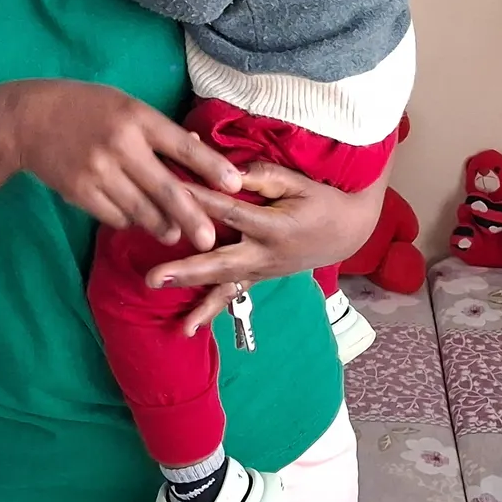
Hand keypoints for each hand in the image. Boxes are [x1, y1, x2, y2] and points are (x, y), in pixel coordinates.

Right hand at [5, 80, 241, 248]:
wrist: (29, 119)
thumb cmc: (85, 107)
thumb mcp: (124, 104)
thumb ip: (157, 130)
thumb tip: (196, 151)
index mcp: (136, 117)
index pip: (181, 145)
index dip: (210, 167)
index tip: (234, 184)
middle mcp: (121, 145)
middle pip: (166, 189)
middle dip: (191, 217)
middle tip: (209, 238)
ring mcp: (99, 171)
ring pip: (142, 211)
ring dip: (161, 226)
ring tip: (172, 233)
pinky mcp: (81, 192)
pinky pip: (115, 216)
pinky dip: (128, 220)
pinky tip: (132, 216)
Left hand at [151, 161, 386, 334]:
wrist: (346, 231)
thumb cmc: (320, 200)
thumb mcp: (297, 182)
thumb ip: (262, 177)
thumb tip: (227, 172)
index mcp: (273, 226)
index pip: (229, 211)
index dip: (199, 200)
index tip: (169, 193)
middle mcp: (265, 255)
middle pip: (220, 262)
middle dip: (186, 270)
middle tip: (154, 277)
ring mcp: (262, 271)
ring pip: (224, 286)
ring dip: (194, 298)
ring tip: (166, 307)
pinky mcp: (260, 277)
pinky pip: (233, 296)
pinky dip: (210, 311)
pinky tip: (188, 329)